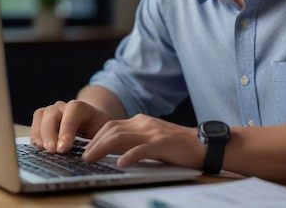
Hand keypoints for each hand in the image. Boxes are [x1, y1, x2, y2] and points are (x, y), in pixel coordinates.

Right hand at [30, 99, 110, 153]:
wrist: (91, 124)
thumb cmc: (96, 130)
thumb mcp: (101, 135)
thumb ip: (95, 142)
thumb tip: (87, 156)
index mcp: (83, 108)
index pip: (73, 111)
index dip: (67, 129)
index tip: (63, 148)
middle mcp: (65, 106)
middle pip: (53, 113)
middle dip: (50, 133)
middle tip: (52, 151)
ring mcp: (53, 111)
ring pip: (41, 116)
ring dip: (40, 134)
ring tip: (44, 150)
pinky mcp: (43, 119)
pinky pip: (35, 123)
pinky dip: (35, 135)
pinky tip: (40, 147)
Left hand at [82, 114, 204, 169]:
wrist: (202, 144)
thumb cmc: (177, 146)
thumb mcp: (152, 137)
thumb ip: (135, 140)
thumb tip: (113, 152)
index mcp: (140, 121)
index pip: (111, 126)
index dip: (95, 138)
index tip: (85, 150)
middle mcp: (144, 123)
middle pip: (111, 129)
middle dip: (94, 143)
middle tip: (83, 157)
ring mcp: (153, 133)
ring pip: (120, 137)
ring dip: (102, 148)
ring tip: (91, 159)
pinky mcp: (162, 144)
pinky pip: (141, 149)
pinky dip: (129, 155)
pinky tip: (121, 163)